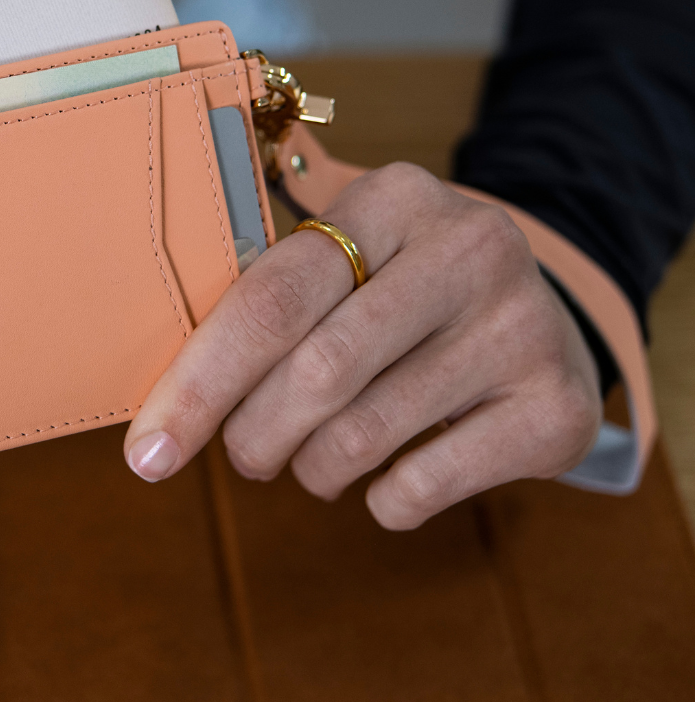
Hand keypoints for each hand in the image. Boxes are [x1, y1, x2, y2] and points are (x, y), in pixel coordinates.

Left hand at [122, 163, 602, 528]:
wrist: (546, 315)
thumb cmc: (398, 294)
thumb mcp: (348, 257)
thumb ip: (265, 297)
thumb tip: (156, 402)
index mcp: (392, 199)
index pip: (271, 298)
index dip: (199, 382)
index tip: (146, 453)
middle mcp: (467, 251)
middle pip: (316, 371)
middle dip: (252, 435)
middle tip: (245, 456)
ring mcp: (521, 327)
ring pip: (363, 435)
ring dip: (312, 469)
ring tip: (313, 462)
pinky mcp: (556, 407)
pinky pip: (423, 485)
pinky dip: (379, 501)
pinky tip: (383, 480)